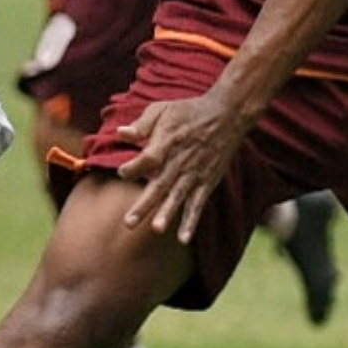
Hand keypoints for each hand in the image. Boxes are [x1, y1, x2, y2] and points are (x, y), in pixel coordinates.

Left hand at [110, 80, 253, 242]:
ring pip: (178, 197)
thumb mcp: (163, 109)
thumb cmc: (189, 111)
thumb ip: (142, 124)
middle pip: (160, 184)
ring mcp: (194, 173)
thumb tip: (120, 134)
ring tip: (156, 229)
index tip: (122, 172)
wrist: (227, 114)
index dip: (136, 166)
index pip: (150, 157)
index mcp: (167, 141)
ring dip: (168, 214)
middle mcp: (180, 160)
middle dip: (145, 204)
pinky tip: (183, 238)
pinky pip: (198, 204)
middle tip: (129, 223)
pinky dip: (192, 221)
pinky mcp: (206, 182)